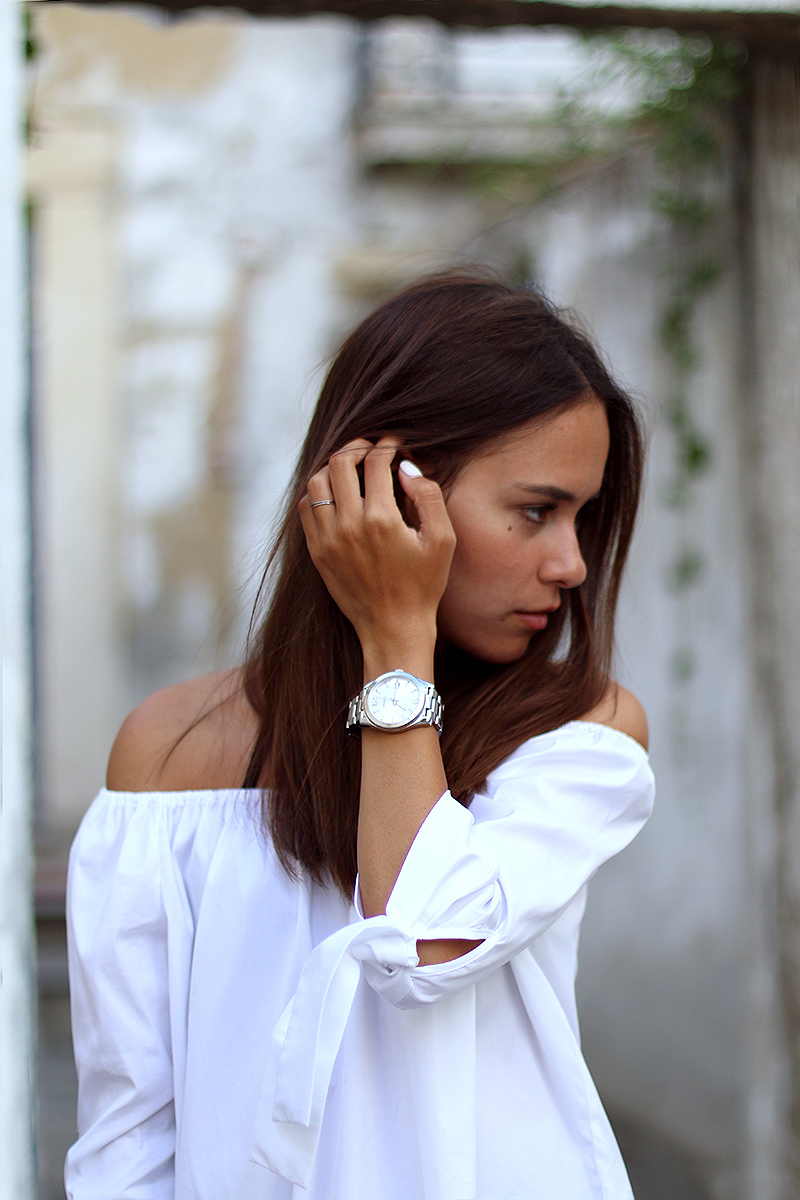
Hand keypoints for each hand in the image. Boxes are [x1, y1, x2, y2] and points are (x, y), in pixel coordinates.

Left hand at [298, 437, 455, 660]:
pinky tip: (336, 495)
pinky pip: (306, 508)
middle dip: (357, 447)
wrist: (393, 627)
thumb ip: (428, 496)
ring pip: (317, 482)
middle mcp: (349, 525)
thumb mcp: (442, 540)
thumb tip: (406, 468)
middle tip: (371, 448)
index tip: (395, 443)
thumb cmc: (423, 585)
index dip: (387, 445)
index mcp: (381, 519)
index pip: (376, 462)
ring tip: (351, 469)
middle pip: (340, 463)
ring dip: (334, 468)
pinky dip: (318, 493)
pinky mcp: (317, 552)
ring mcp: (328, 539)